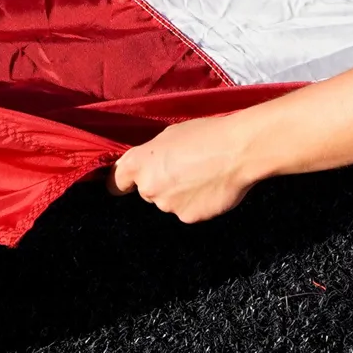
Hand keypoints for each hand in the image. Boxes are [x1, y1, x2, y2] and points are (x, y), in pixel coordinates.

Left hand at [111, 112, 263, 222]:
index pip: (116, 181)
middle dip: (161, 183)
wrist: (237, 151)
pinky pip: (188, 211)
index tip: (125, 185)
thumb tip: (152, 166)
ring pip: (169, 202)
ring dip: (180, 194)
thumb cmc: (205, 135)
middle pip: (147, 191)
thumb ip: (153, 155)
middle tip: (184, 169)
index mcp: (139, 163)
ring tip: (203, 176)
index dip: (121, 183)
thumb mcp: (170, 135)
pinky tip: (211, 188)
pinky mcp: (188, 217)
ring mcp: (167, 205)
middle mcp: (148, 187)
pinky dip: (197, 203)